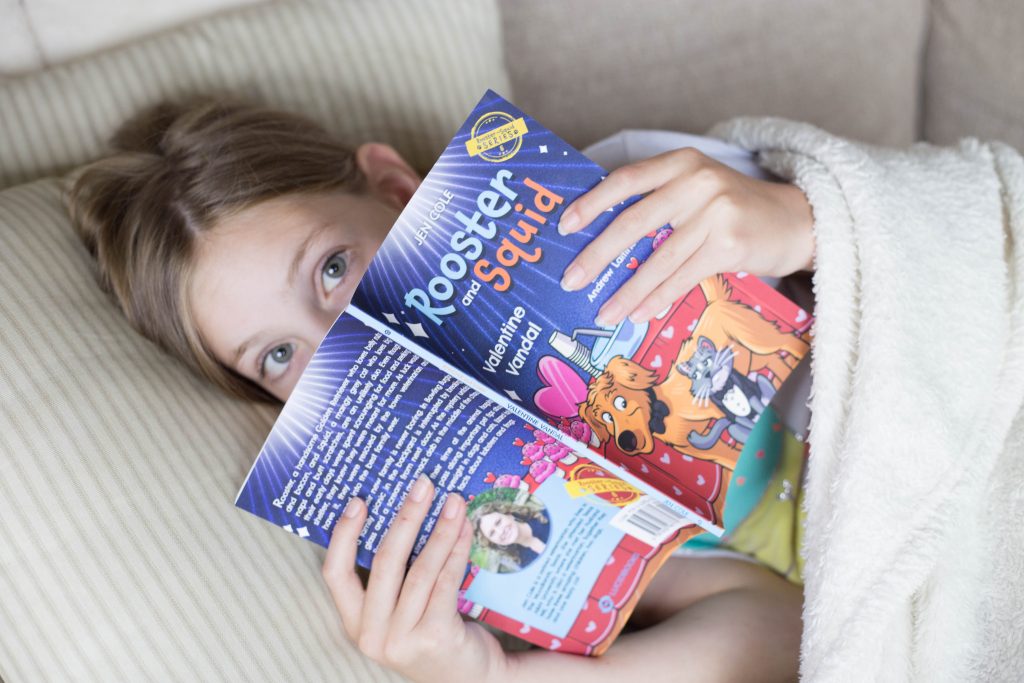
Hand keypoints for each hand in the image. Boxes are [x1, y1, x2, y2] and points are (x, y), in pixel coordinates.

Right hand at [321, 475, 507, 682]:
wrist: (467, 679)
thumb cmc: (430, 634)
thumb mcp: (398, 612)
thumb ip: (392, 576)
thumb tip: (404, 512)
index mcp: (355, 622)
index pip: (334, 574)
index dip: (343, 535)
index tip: (359, 500)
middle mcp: (372, 634)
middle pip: (384, 562)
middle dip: (406, 517)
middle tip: (423, 485)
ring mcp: (402, 638)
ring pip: (419, 570)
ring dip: (439, 529)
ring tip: (453, 502)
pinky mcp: (434, 637)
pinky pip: (444, 583)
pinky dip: (456, 551)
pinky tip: (465, 529)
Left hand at [558, 147, 814, 325]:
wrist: (798, 221)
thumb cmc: (735, 211)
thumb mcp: (697, 190)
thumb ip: (658, 203)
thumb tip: (603, 242)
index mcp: (681, 162)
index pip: (626, 180)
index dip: (591, 203)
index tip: (565, 226)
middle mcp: (696, 181)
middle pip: (634, 221)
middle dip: (597, 254)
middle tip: (571, 280)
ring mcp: (715, 212)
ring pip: (658, 258)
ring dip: (627, 290)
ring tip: (604, 312)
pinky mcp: (730, 244)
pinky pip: (683, 276)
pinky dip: (658, 298)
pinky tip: (639, 314)